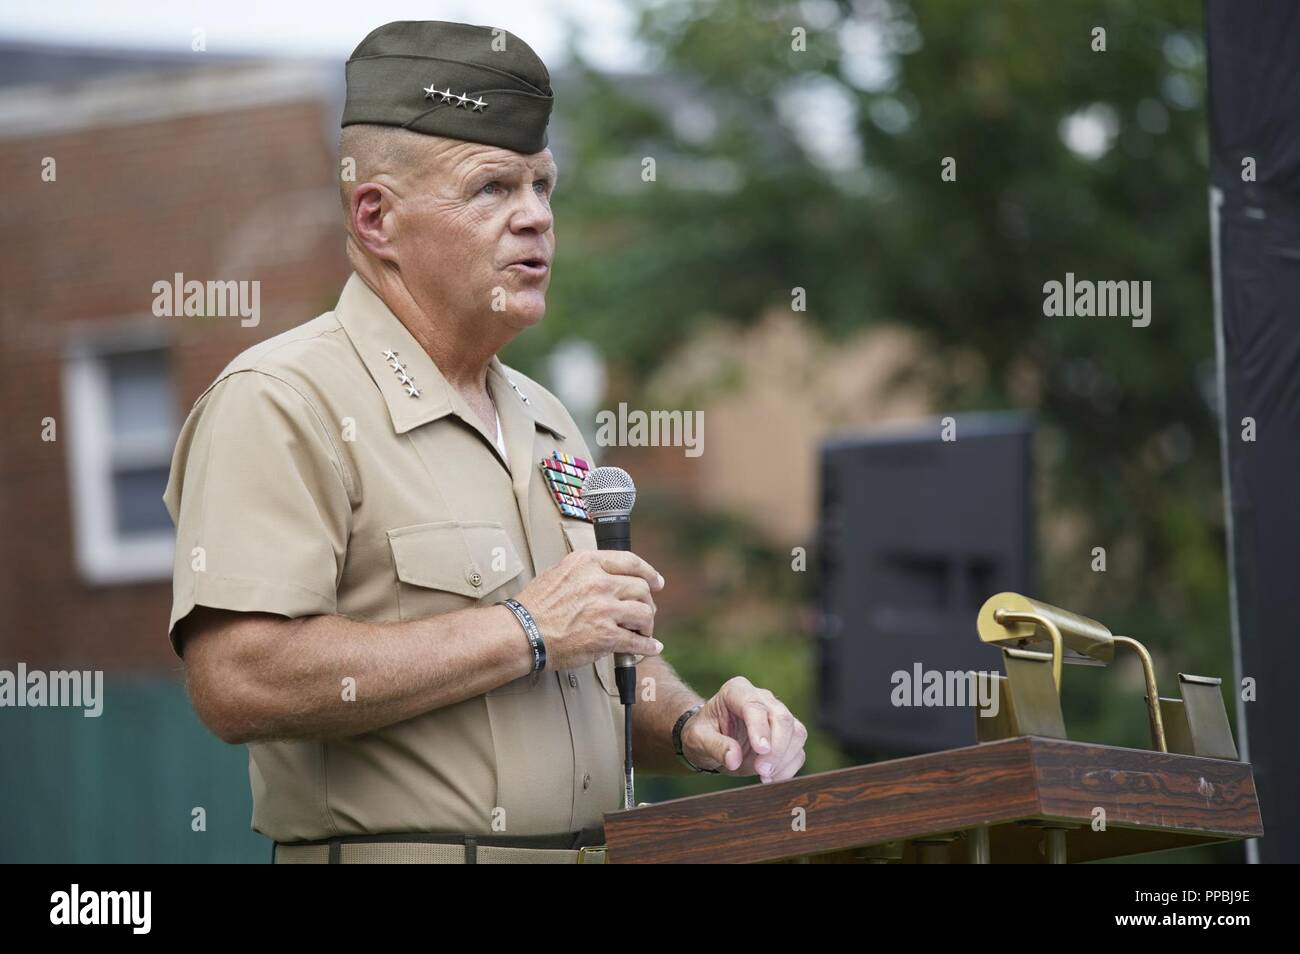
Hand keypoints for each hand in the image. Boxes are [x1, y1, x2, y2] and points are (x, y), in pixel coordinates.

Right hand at [513, 549, 664, 670]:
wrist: (522, 633)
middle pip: (641, 589)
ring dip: (647, 625)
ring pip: (644, 614)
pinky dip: (647, 647)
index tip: (656, 581)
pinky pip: (637, 642)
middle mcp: (599, 582)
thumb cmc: (535, 606)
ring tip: (643, 632)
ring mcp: (604, 609)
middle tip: (646, 612)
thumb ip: (586, 571)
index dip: (649, 572)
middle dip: (648, 602)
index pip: (630, 561)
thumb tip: (608, 578)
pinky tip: (650, 648)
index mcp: (587, 563)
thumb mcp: (560, 572)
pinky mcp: (606, 636)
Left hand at [681, 677, 806, 782]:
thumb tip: (733, 759)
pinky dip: (788, 767)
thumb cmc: (702, 733)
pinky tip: (770, 778)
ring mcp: (777, 714)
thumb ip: (715, 746)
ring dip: (784, 759)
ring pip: (796, 732)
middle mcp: (761, 698)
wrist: (710, 739)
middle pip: (782, 718)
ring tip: (764, 776)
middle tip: (761, 771)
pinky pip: (798, 750)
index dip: (760, 728)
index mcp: (737, 691)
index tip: (761, 751)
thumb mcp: (698, 739)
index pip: (754, 706)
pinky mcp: (787, 734)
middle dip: (776, 748)